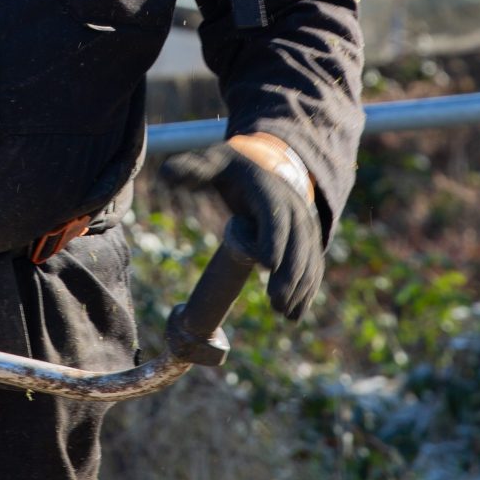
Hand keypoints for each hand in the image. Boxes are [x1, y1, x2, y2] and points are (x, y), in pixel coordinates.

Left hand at [160, 137, 324, 319]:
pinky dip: (308, 292)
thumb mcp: (214, 163)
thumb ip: (192, 169)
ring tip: (284, 314)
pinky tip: (294, 316)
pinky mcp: (309, 240)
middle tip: (274, 300)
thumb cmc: (235, 171)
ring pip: (309, 257)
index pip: (275, 215)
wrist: (269, 166)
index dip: (273, 239)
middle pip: (298, 241)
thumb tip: (165, 173)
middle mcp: (294, 206)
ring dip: (300, 287)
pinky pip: (313, 267)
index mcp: (269, 189)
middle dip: (289, 272)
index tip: (266, 265)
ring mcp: (305, 224)